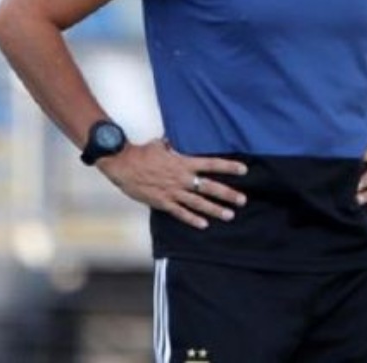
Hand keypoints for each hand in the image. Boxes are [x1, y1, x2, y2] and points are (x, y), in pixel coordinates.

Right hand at [97, 139, 248, 229]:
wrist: (122, 165)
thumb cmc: (142, 153)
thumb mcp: (161, 145)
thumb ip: (173, 146)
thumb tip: (175, 140)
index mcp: (183, 163)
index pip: (212, 164)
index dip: (229, 167)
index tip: (244, 170)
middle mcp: (182, 178)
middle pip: (210, 187)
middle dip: (228, 194)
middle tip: (243, 200)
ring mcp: (173, 192)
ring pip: (198, 203)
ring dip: (215, 210)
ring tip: (229, 215)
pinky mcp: (163, 202)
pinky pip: (180, 213)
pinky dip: (192, 219)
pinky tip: (204, 224)